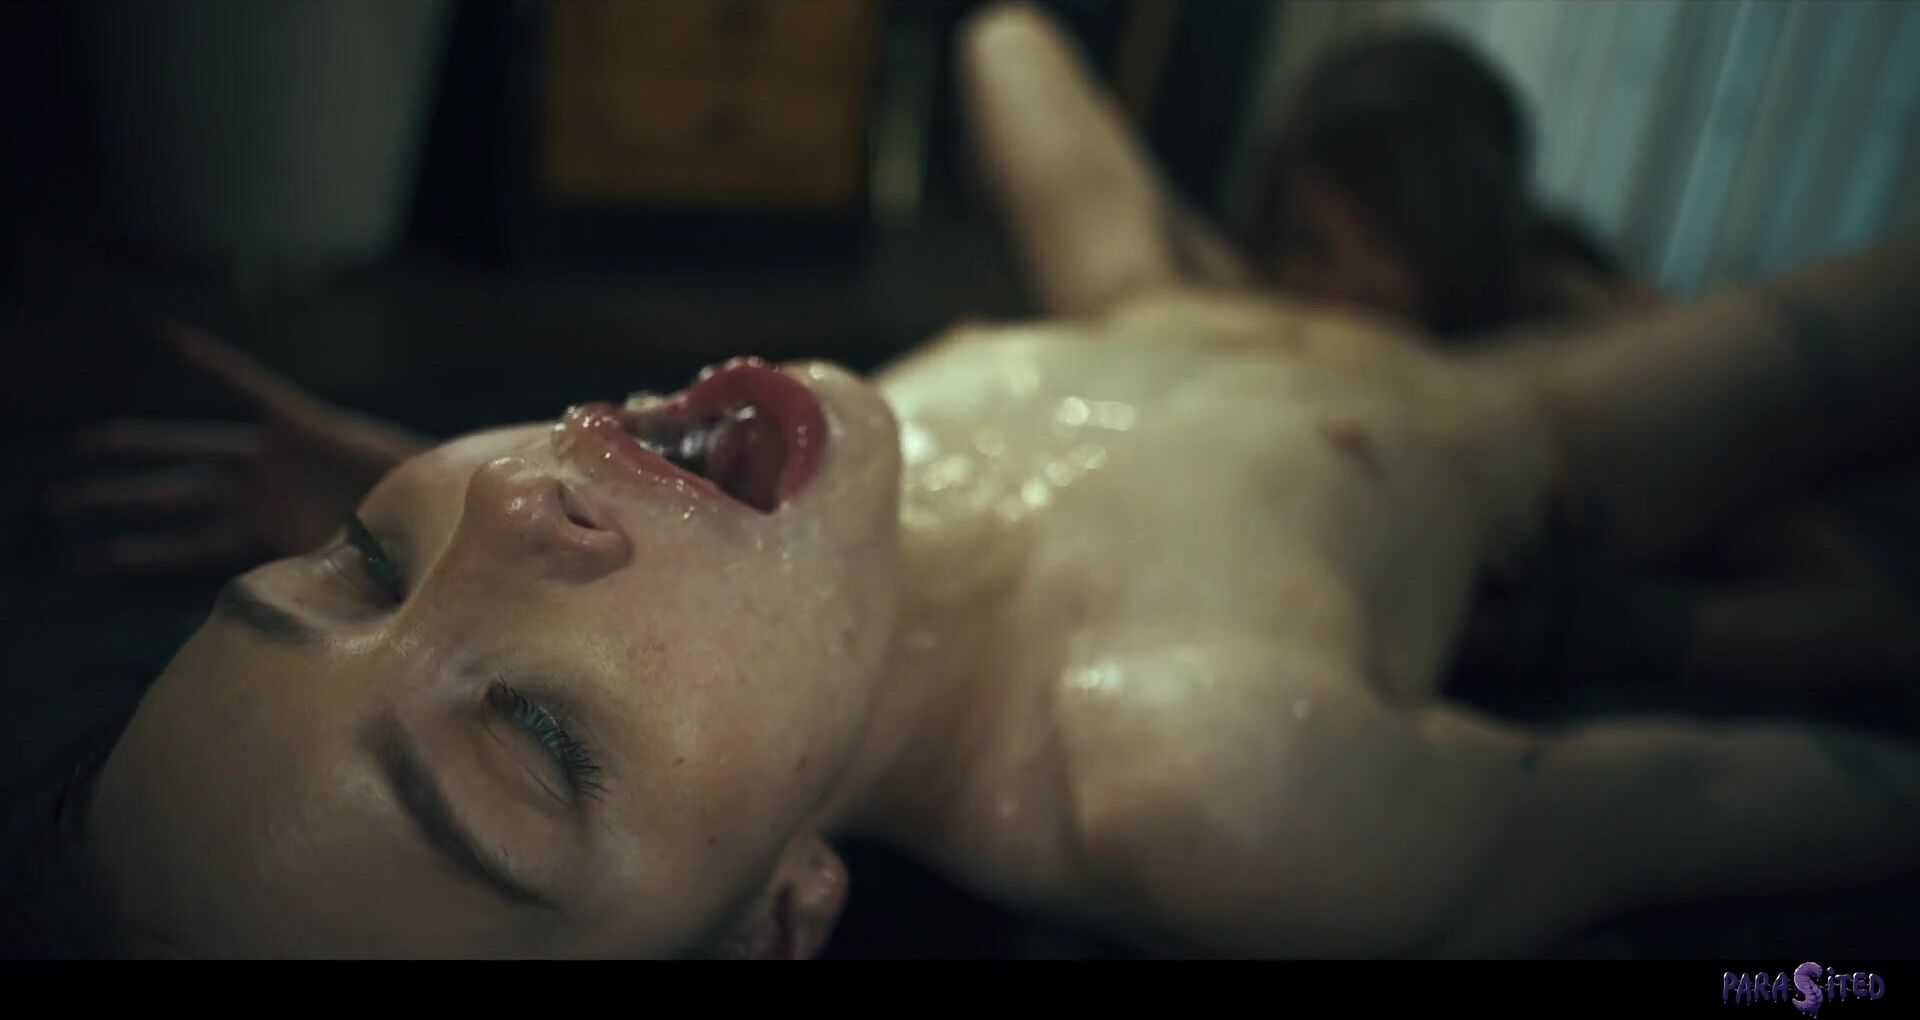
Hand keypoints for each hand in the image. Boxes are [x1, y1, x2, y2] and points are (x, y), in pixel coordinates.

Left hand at [45, 321, 432, 573]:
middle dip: (117, 497)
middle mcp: (263, 497)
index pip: (189, 547)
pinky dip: (209, 360)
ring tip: (82, 446)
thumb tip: (271, 632)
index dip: (140, 553)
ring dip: (140, 446)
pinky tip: (161, 332)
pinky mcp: (305, 423)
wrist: (454, 511)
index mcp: (267, 538)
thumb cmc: (412, 556)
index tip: (88, 560)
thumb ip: (312, 598)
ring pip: (195, 450)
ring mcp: (279, 459)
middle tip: (56, 501)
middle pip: (176, 495)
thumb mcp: (353, 587)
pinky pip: (249, 386)